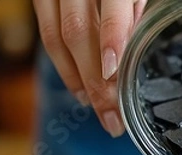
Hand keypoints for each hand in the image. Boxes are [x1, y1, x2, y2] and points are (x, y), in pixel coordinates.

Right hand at [33, 0, 146, 136]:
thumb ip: (134, 14)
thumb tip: (129, 59)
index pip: (111, 8)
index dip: (111, 40)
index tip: (113, 74)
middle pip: (80, 33)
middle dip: (96, 82)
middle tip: (112, 117)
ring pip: (58, 38)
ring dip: (78, 81)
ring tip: (98, 109)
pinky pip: (47, 34)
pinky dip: (64, 66)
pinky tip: (80, 89)